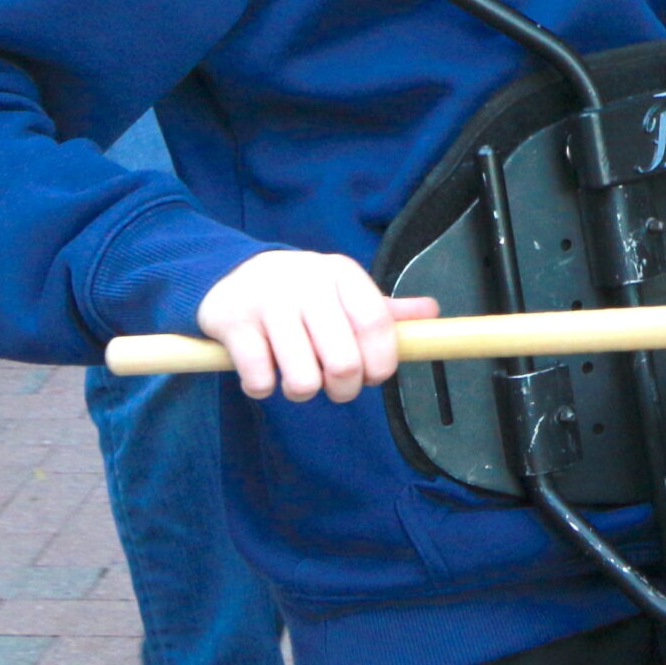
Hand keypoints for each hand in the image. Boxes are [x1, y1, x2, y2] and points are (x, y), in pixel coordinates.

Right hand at [196, 249, 438, 402]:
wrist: (232, 275)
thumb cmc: (302, 293)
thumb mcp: (343, 292)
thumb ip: (385, 309)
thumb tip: (432, 313)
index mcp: (342, 274)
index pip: (376, 324)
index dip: (381, 363)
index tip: (373, 377)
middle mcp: (307, 283)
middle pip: (344, 361)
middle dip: (343, 389)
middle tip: (334, 386)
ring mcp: (268, 301)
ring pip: (302, 379)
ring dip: (301, 390)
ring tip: (296, 376)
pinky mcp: (233, 323)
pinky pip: (259, 380)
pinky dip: (262, 387)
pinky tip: (263, 370)